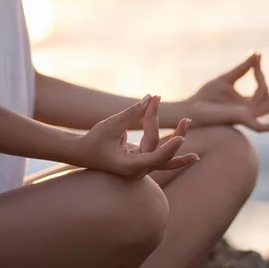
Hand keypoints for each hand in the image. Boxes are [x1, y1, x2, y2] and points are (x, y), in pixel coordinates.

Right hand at [80, 95, 198, 178]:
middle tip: (188, 121)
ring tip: (187, 121)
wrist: (81, 153)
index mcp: (130, 167)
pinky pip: (157, 148)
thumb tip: (150, 97)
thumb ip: (132, 113)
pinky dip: (166, 138)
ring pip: (163, 152)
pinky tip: (181, 130)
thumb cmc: (94, 140)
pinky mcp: (141, 159)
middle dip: (178, 138)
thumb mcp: (112, 125)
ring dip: (175, 136)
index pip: (155, 158)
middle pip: (163, 155)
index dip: (169, 149)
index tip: (182, 139)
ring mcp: (140, 166)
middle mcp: (138, 170)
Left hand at [186, 54, 268, 131]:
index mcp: (247, 102)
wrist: (193, 107)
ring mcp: (248, 117)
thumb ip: (243, 69)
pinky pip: (260, 127)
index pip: (267, 92)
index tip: (260, 58)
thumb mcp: (227, 79)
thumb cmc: (206, 96)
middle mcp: (250, 111)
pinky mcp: (242, 121)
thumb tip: (256, 54)